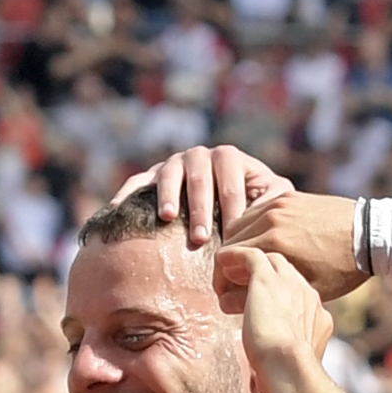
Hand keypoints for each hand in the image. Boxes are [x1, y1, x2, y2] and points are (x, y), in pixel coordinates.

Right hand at [120, 143, 296, 250]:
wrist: (229, 200)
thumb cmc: (255, 202)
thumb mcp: (272, 196)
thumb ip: (275, 199)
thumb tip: (270, 210)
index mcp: (229, 158)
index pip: (230, 178)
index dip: (232, 204)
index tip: (234, 233)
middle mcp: (200, 156)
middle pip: (198, 177)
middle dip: (200, 208)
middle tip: (200, 237)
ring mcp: (174, 163)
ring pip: (169, 175)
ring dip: (167, 195)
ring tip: (166, 218)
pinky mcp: (152, 175)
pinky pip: (138, 181)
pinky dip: (128, 193)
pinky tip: (117, 209)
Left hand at [214, 244, 337, 378]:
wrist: (292, 368)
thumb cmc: (288, 380)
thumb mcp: (288, 372)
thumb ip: (280, 367)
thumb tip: (261, 388)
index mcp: (318, 318)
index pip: (298, 298)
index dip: (279, 299)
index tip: (261, 310)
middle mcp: (308, 296)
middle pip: (287, 273)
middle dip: (267, 277)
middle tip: (243, 286)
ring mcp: (290, 284)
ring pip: (270, 261)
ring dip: (250, 267)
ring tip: (230, 274)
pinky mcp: (267, 277)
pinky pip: (250, 254)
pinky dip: (234, 256)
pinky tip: (221, 259)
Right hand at [218, 189, 373, 299]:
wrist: (370, 234)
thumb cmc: (342, 268)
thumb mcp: (306, 288)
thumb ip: (264, 294)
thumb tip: (226, 303)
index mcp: (274, 244)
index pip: (226, 259)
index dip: (221, 278)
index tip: (224, 292)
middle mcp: (271, 219)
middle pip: (229, 240)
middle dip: (227, 261)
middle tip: (232, 279)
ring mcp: (278, 204)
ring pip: (239, 223)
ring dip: (238, 243)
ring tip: (246, 262)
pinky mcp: (287, 196)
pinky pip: (256, 210)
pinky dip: (251, 227)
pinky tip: (262, 243)